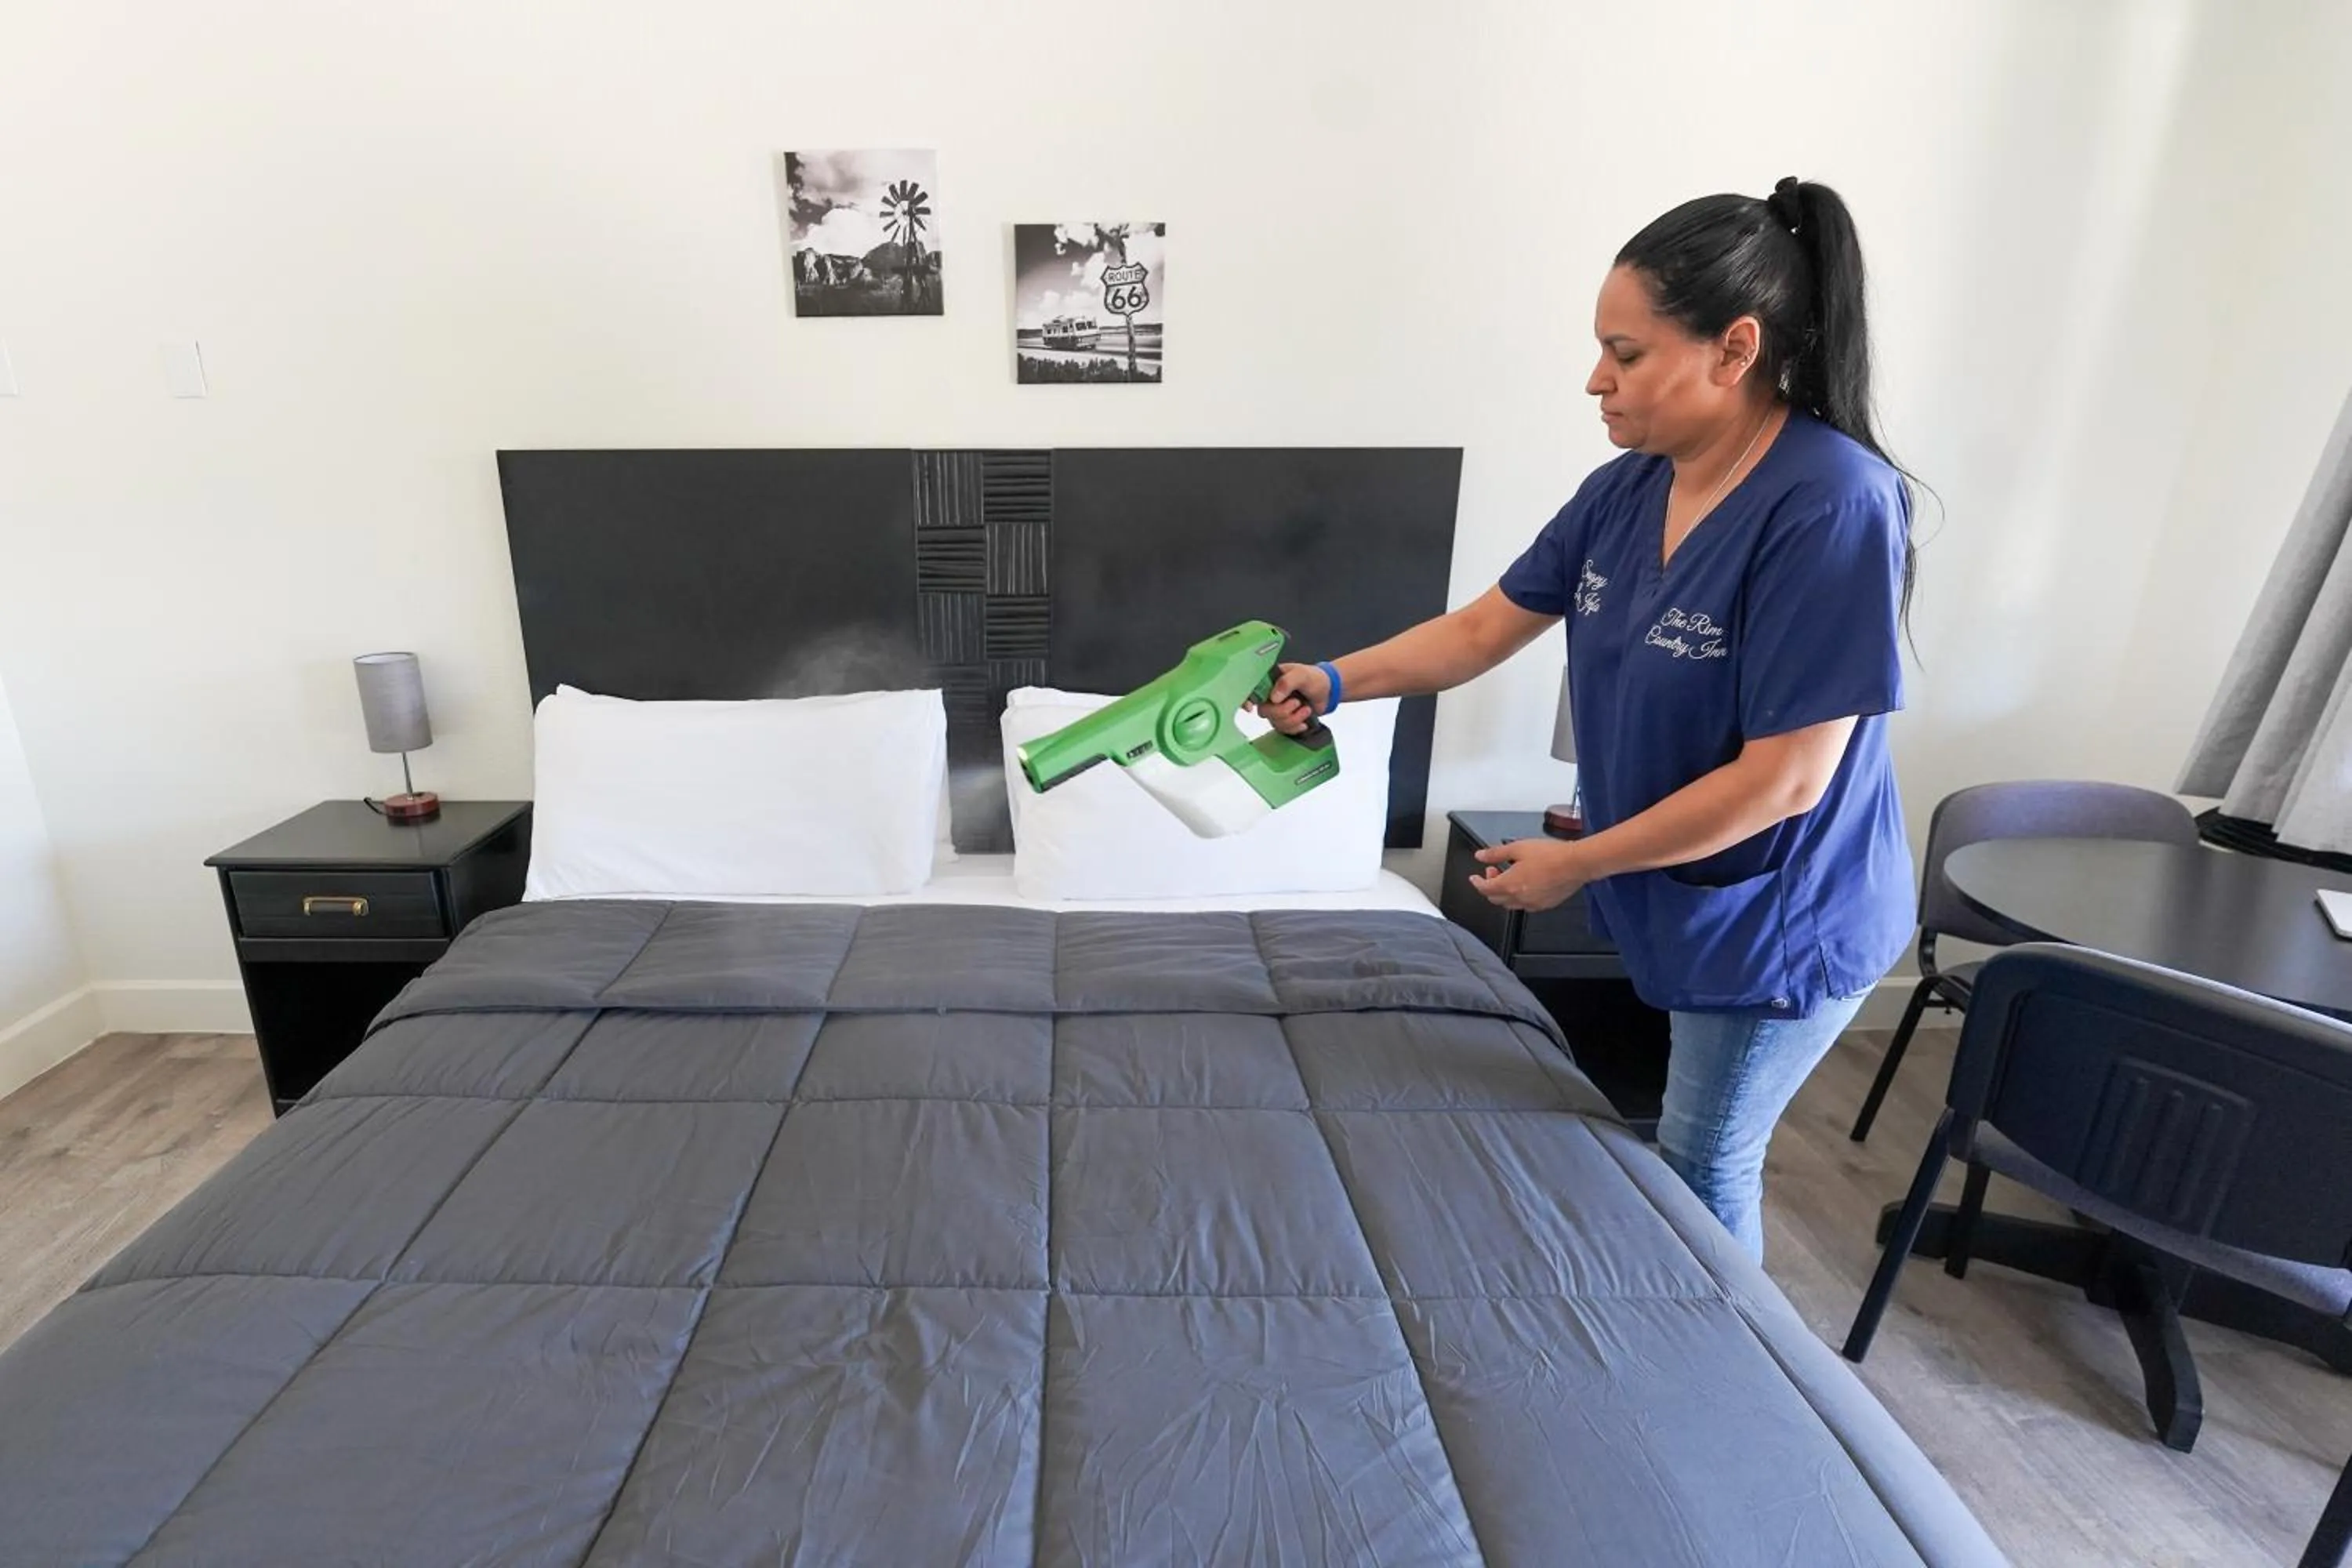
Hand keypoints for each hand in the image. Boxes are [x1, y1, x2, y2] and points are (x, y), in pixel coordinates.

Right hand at [1249, 662, 1328, 734]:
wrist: (1329, 691)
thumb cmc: (1314, 678)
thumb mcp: (1301, 674)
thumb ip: (1287, 682)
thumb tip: (1274, 698)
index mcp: (1269, 680)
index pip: (1250, 690)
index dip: (1245, 699)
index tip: (1249, 707)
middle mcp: (1270, 695)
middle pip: (1264, 710)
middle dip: (1282, 711)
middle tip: (1297, 703)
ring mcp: (1277, 708)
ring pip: (1275, 722)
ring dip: (1293, 719)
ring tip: (1306, 709)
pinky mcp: (1285, 719)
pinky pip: (1283, 729)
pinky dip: (1295, 727)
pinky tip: (1304, 722)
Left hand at [1470, 837, 1593, 911]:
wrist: (1576, 864)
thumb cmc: (1551, 855)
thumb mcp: (1518, 847)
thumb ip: (1496, 853)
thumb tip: (1481, 855)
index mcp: (1509, 884)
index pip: (1485, 889)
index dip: (1477, 882)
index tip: (1474, 878)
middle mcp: (1519, 898)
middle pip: (1495, 898)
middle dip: (1490, 885)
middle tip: (1494, 871)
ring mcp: (1533, 904)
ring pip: (1510, 904)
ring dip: (1504, 892)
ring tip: (1510, 876)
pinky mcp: (1545, 905)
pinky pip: (1526, 905)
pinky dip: (1519, 897)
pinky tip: (1525, 884)